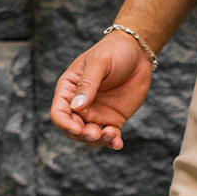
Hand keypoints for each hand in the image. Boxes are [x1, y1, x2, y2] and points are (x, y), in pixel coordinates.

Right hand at [50, 32, 154, 149]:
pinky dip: (112, 142)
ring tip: (110, 135)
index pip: (59, 113)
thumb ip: (88, 84)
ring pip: (90, 137)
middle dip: (82, 136)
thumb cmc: (113, 52)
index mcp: (69, 89)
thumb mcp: (99, 63)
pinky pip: (110, 136)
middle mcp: (80, 105)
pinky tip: (118, 143)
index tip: (77, 129)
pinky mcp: (113, 120)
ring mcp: (97, 114)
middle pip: (73, 129)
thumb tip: (76, 107)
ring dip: (98, 141)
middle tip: (95, 134)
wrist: (137, 53)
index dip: (65, 124)